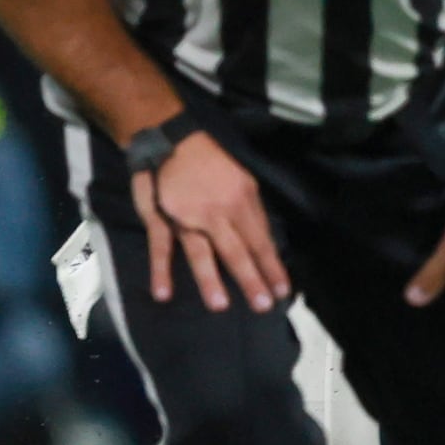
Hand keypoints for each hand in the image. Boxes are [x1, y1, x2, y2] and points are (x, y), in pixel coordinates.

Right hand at [142, 130, 288, 311]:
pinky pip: (161, 247)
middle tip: (262, 305)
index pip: (261, 239)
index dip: (272, 266)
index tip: (283, 290)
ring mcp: (188, 217)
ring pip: (202, 251)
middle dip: (251, 278)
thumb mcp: (241, 180)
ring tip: (220, 306)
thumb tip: (264, 242)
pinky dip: (161, 271)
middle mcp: (218, 212)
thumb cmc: (209, 162)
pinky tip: (163, 293)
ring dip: (210, 279)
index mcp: (241, 201)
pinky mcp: (161, 218)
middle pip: (237, 250)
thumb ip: (250, 211)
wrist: (170, 139)